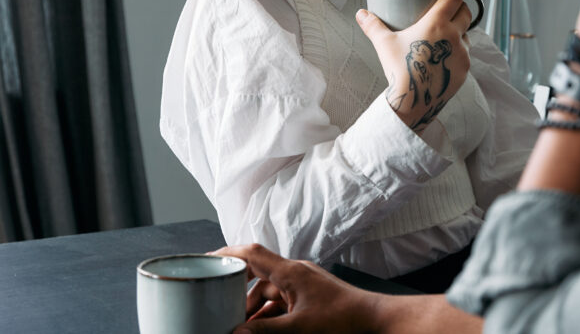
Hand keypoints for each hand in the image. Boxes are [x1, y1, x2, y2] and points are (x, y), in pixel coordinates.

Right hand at [214, 244, 380, 332]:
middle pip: (257, 272)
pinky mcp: (309, 296)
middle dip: (237, 289)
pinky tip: (260, 329)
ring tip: (240, 326)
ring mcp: (303, 284)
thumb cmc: (343, 319)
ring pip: (268, 290)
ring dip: (253, 307)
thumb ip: (265, 330)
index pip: (251, 253)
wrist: (373, 319)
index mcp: (291, 272)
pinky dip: (268, 314)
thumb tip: (236, 332)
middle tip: (219, 303)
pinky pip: (281, 300)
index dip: (226, 254)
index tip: (206, 260)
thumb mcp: (299, 328)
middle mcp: (295, 273)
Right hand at [357, 0, 473, 131]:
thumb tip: (360, 13)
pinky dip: (458, 51)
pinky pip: (464, 55)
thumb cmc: (398, 68)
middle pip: (465, 15)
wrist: (412, 100)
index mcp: (436, 24)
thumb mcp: (384, 44)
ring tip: (448, 34)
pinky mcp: (464, 70)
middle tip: (455, 5)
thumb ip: (373, 26)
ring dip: (460, 31)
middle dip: (462, 7)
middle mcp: (453, 36)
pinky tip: (447, 56)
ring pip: (466, 36)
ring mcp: (462, 54)